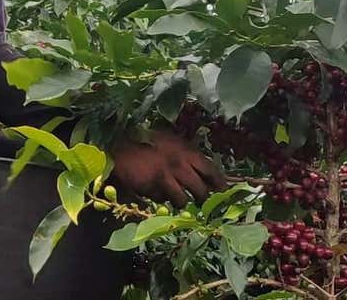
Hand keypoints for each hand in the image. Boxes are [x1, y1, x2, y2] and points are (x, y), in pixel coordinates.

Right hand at [111, 130, 225, 207]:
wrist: (121, 148)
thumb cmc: (148, 143)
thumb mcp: (172, 144)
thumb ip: (187, 157)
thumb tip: (203, 173)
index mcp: (186, 151)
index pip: (210, 170)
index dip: (219, 183)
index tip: (224, 192)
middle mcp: (179, 165)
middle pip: (200, 190)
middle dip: (203, 198)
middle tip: (202, 202)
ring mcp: (166, 178)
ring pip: (183, 200)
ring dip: (181, 201)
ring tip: (177, 198)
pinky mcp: (153, 188)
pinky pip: (164, 200)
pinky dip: (163, 199)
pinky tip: (156, 190)